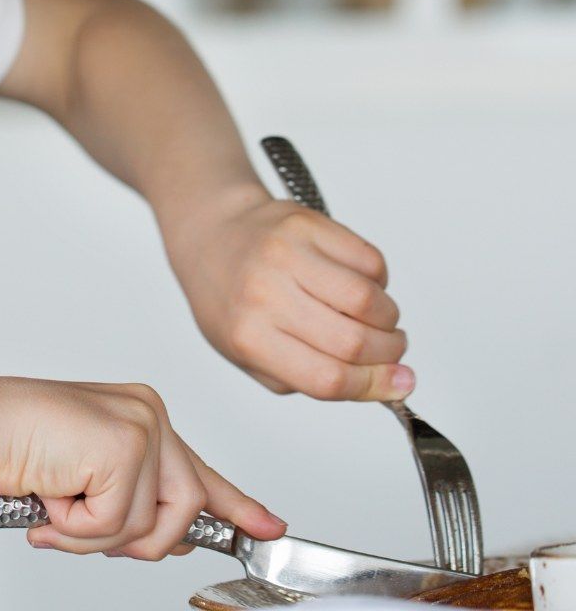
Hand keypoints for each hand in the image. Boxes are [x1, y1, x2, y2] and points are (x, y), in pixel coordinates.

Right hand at [0, 378, 286, 558]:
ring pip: (149, 525)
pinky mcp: (125, 446)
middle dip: (142, 540)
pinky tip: (49, 496)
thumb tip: (168, 540)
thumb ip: (130, 500)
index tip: (266, 526)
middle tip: (87, 532)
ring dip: (94, 535)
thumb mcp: (84, 478)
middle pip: (186, 507)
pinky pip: (115, 523)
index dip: (235, 505)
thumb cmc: (12, 447)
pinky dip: (76, 527)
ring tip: (55, 506)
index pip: (199, 470)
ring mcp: (141, 426)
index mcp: (141, 415)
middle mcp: (149, 414)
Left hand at [172, 189, 412, 400]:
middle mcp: (264, 296)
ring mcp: (286, 256)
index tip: (400, 384)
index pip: (326, 377)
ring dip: (388, 318)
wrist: (210, 234)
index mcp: (248, 338)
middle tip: (392, 350)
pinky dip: (378, 280)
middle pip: (354, 342)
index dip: (374, 386)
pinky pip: (370, 260)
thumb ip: (311, 378)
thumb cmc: (230, 299)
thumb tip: (388, 384)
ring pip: (368, 300)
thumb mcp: (251, 354)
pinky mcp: (307, 224)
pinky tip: (360, 284)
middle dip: (388, 353)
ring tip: (377, 319)